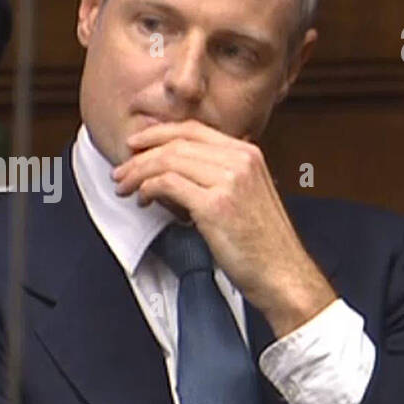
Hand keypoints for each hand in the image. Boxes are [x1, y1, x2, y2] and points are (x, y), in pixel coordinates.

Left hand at [110, 119, 335, 336]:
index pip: (193, 129)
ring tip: (124, 186)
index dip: (158, 133)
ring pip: (168, 161)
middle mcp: (240, 160)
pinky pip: (168, 184)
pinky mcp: (215, 205)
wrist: (283, 274)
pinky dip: (148, 189)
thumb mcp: (245, 195)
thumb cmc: (263, 244)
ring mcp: (229, 180)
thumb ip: (218, 176)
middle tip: (121, 169)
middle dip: (140, 155)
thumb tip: (174, 171)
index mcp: (247, 154)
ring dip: (138, 173)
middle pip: (176, 143)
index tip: (136, 143)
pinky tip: (143, 200)